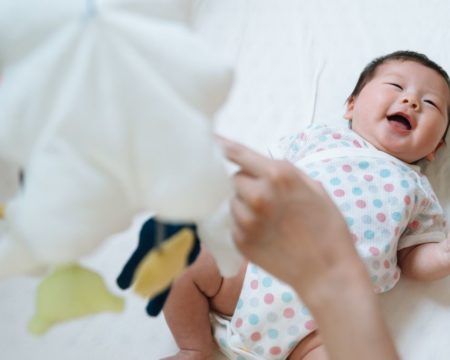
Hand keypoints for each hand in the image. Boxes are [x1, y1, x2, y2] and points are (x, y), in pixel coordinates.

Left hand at [218, 137, 356, 296]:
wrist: (327, 272)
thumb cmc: (327, 228)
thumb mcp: (314, 188)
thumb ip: (284, 172)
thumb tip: (259, 165)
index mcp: (278, 176)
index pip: (240, 154)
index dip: (223, 145)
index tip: (210, 140)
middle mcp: (258, 195)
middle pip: (235, 179)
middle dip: (247, 184)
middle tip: (266, 197)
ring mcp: (247, 220)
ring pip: (233, 201)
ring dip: (244, 205)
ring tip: (267, 219)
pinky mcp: (240, 241)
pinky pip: (234, 223)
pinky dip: (245, 224)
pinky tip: (265, 234)